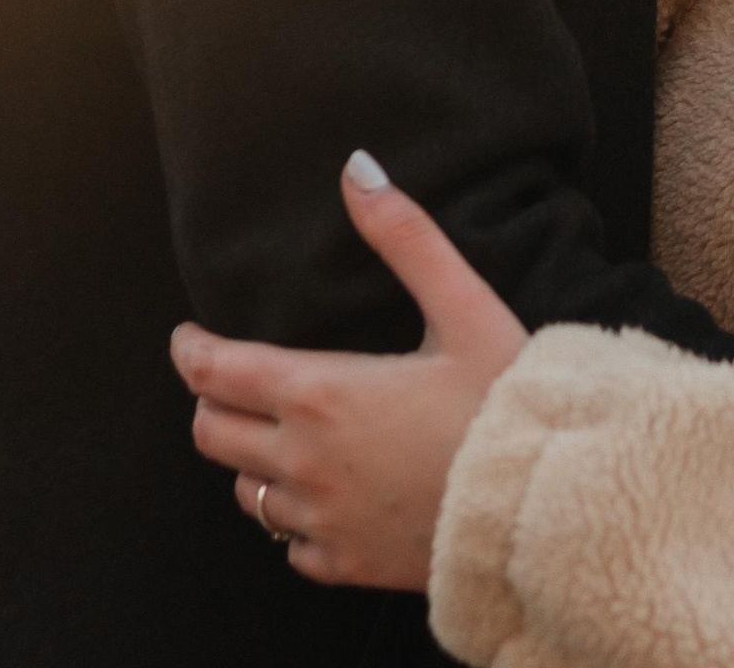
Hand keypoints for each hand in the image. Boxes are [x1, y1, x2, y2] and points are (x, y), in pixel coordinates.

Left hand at [172, 151, 529, 589]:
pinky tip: (329, 496)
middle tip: (233, 379)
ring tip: (282, 435)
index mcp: (323, 394)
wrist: (546, 502)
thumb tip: (357, 169)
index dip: (191, 350)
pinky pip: (291, 547)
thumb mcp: (463, 305)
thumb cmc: (506, 398)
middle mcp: (305, 463)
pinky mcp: (346, 564)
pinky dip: (295, 519)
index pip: (218, 372)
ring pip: (246, 494)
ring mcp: (322, 521)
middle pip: (213, 435)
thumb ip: (404, 236)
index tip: (187, 337)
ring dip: (252, 460)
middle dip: (213, 401)